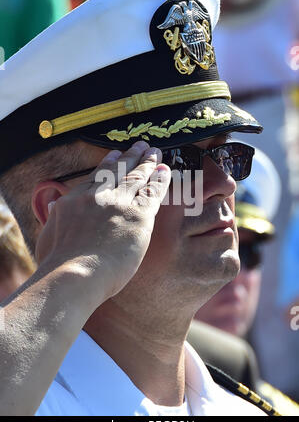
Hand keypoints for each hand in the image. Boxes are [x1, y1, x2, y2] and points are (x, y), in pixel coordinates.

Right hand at [35, 141, 170, 308]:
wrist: (73, 275)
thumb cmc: (57, 265)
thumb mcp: (47, 236)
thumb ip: (54, 217)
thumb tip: (55, 205)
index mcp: (75, 200)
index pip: (96, 177)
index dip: (108, 163)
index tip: (115, 154)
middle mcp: (97, 196)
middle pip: (117, 171)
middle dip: (130, 156)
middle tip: (141, 146)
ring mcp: (118, 203)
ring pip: (136, 177)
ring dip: (147, 162)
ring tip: (155, 152)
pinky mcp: (138, 215)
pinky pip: (152, 192)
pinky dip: (160, 179)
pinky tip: (165, 170)